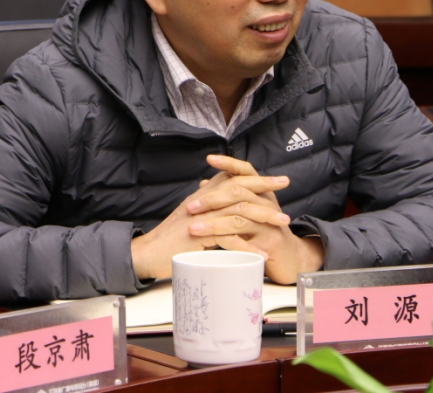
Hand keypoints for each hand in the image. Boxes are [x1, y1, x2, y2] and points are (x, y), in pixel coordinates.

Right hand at [130, 159, 291, 279]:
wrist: (147, 254)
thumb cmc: (171, 240)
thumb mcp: (193, 218)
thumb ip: (209, 209)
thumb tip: (229, 206)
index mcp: (202, 196)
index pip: (232, 178)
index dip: (255, 177)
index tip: (278, 180)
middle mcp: (202, 202)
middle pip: (238, 187)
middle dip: (264, 186)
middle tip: (285, 186)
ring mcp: (200, 219)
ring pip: (236, 210)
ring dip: (262, 216)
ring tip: (282, 224)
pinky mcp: (197, 238)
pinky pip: (227, 239)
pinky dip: (246, 247)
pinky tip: (261, 253)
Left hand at [187, 155, 323, 283]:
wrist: (288, 260)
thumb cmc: (262, 236)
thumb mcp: (246, 214)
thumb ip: (227, 199)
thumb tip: (204, 183)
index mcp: (261, 193)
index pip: (245, 171)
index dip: (229, 163)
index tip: (210, 158)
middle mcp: (267, 202)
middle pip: (238, 191)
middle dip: (212, 198)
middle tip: (191, 207)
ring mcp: (270, 220)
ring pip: (239, 213)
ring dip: (213, 222)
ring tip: (193, 228)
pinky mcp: (270, 240)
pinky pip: (244, 237)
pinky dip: (225, 239)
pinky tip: (210, 244)